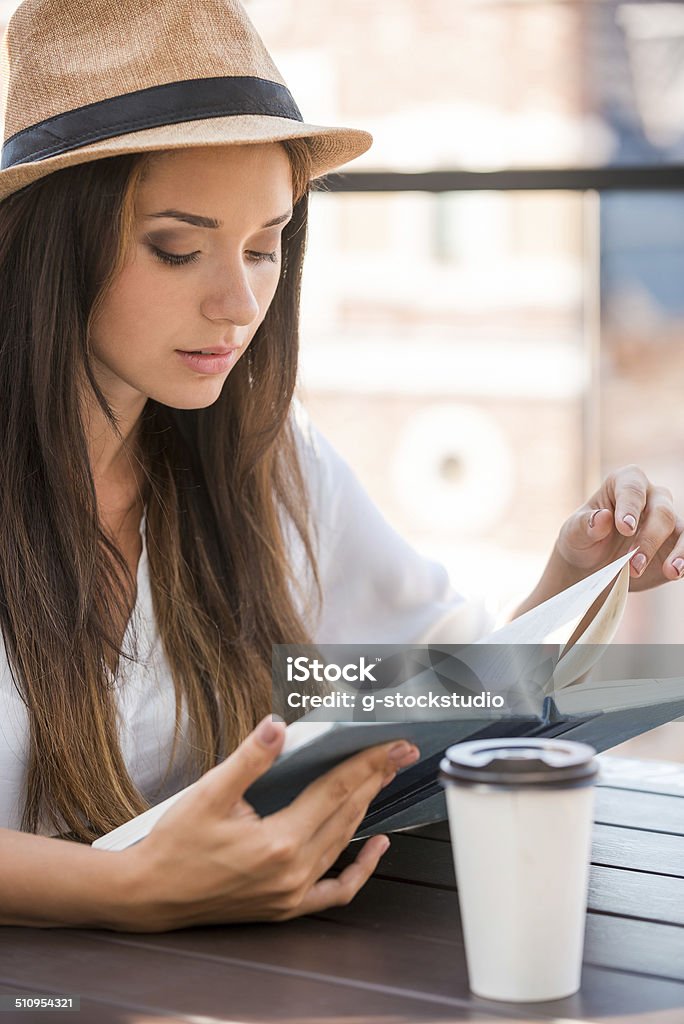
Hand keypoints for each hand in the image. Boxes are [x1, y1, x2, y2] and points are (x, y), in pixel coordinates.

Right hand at [117, 717, 418, 931]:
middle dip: (375, 778)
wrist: (149, 895)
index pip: (336, 791)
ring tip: (381, 778)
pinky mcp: (285, 906)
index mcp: (278, 841)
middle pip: (347, 815)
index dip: (366, 763)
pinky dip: (360, 870)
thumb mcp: (208, 792)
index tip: (391, 744)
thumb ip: (250, 758)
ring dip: (366, 808)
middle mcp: (293, 871)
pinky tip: (376, 847)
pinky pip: (335, 890)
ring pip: (343, 842)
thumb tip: (278, 725)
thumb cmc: (175, 845)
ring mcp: (292, 893)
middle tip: (400, 752)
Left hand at [555, 464, 683, 590]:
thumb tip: (602, 517)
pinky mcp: (675, 544)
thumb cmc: (582, 540)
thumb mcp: (574, 533)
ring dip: (677, 551)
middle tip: (633, 563)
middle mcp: (651, 497)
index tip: (625, 527)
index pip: (631, 489)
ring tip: (670, 571)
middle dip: (649, 538)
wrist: (591, 566)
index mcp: (624, 483)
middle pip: (661, 511)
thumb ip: (585, 524)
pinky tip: (676, 572)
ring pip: (681, 529)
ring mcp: (667, 521)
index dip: (630, 507)